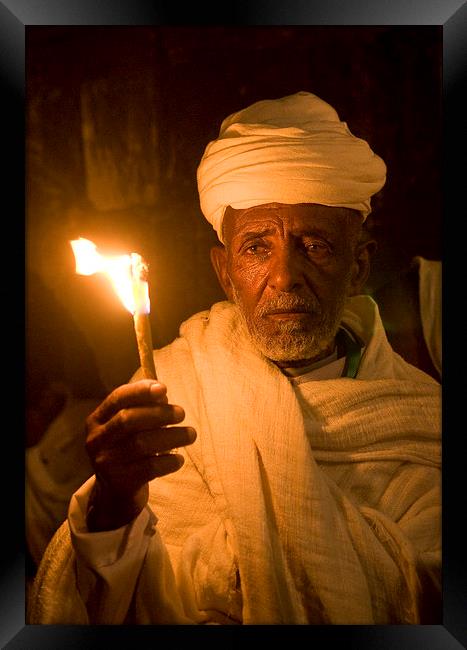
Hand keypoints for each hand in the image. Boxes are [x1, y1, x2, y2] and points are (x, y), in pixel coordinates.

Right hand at [84, 380, 195, 530]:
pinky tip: (179, 459)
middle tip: (181, 413)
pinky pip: (149, 467)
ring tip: (190, 434)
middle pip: (128, 420)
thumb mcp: (127, 430)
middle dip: (159, 413)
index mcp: (96, 420)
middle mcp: (96, 440)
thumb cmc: (126, 452)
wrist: (113, 496)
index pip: (117, 398)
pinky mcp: (120, 482)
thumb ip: (142, 410)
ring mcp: (106, 462)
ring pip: (141, 444)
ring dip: (171, 436)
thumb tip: (163, 395)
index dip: (140, 391)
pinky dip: (168, 461)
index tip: (164, 388)